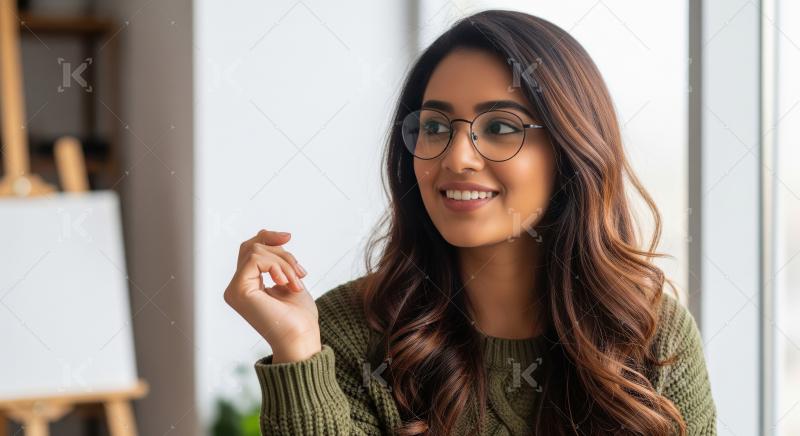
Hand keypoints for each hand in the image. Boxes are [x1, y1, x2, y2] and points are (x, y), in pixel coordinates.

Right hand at [224, 229, 320, 362]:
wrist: (301, 338)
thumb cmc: (299, 316)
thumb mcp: (289, 278)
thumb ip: (278, 260)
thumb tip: (278, 237)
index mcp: (247, 284)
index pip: (250, 249)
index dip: (269, 238)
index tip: (289, 237)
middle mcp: (237, 287)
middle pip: (251, 246)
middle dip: (280, 252)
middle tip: (300, 272)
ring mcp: (235, 289)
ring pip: (255, 250)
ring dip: (284, 263)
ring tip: (296, 283)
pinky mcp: (238, 290)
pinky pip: (254, 258)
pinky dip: (277, 266)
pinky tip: (286, 283)